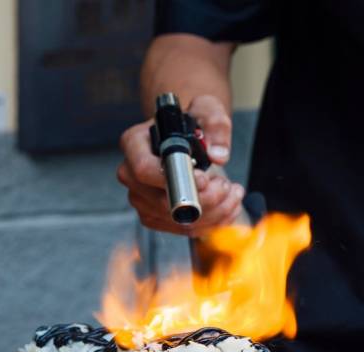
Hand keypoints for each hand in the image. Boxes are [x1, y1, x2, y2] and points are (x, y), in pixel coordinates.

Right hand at [117, 94, 244, 236]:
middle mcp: (131, 174)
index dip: (177, 180)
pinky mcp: (155, 217)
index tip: (206, 178)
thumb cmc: (193, 121)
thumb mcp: (208, 109)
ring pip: (177, 221)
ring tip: (232, 192)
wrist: (190, 137)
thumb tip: (218, 154)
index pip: (145, 170)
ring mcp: (141, 199)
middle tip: (227, 186)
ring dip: (214, 212)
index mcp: (135, 144)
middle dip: (204, 200)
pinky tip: (227, 205)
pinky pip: (184, 230)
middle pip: (163, 203)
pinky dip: (213, 222)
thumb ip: (215, 125)